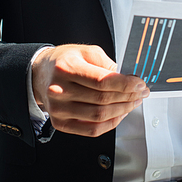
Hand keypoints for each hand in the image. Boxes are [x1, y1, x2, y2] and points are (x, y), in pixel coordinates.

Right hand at [32, 44, 148, 136]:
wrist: (41, 74)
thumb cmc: (64, 61)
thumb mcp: (85, 51)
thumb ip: (106, 63)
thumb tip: (126, 79)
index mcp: (66, 68)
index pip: (102, 81)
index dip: (126, 84)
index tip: (139, 84)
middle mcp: (59, 90)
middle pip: (103, 100)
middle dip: (128, 97)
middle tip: (141, 92)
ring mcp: (58, 109)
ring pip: (99, 117)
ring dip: (122, 111)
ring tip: (133, 102)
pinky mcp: (60, 123)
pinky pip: (92, 130)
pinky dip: (110, 124)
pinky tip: (119, 114)